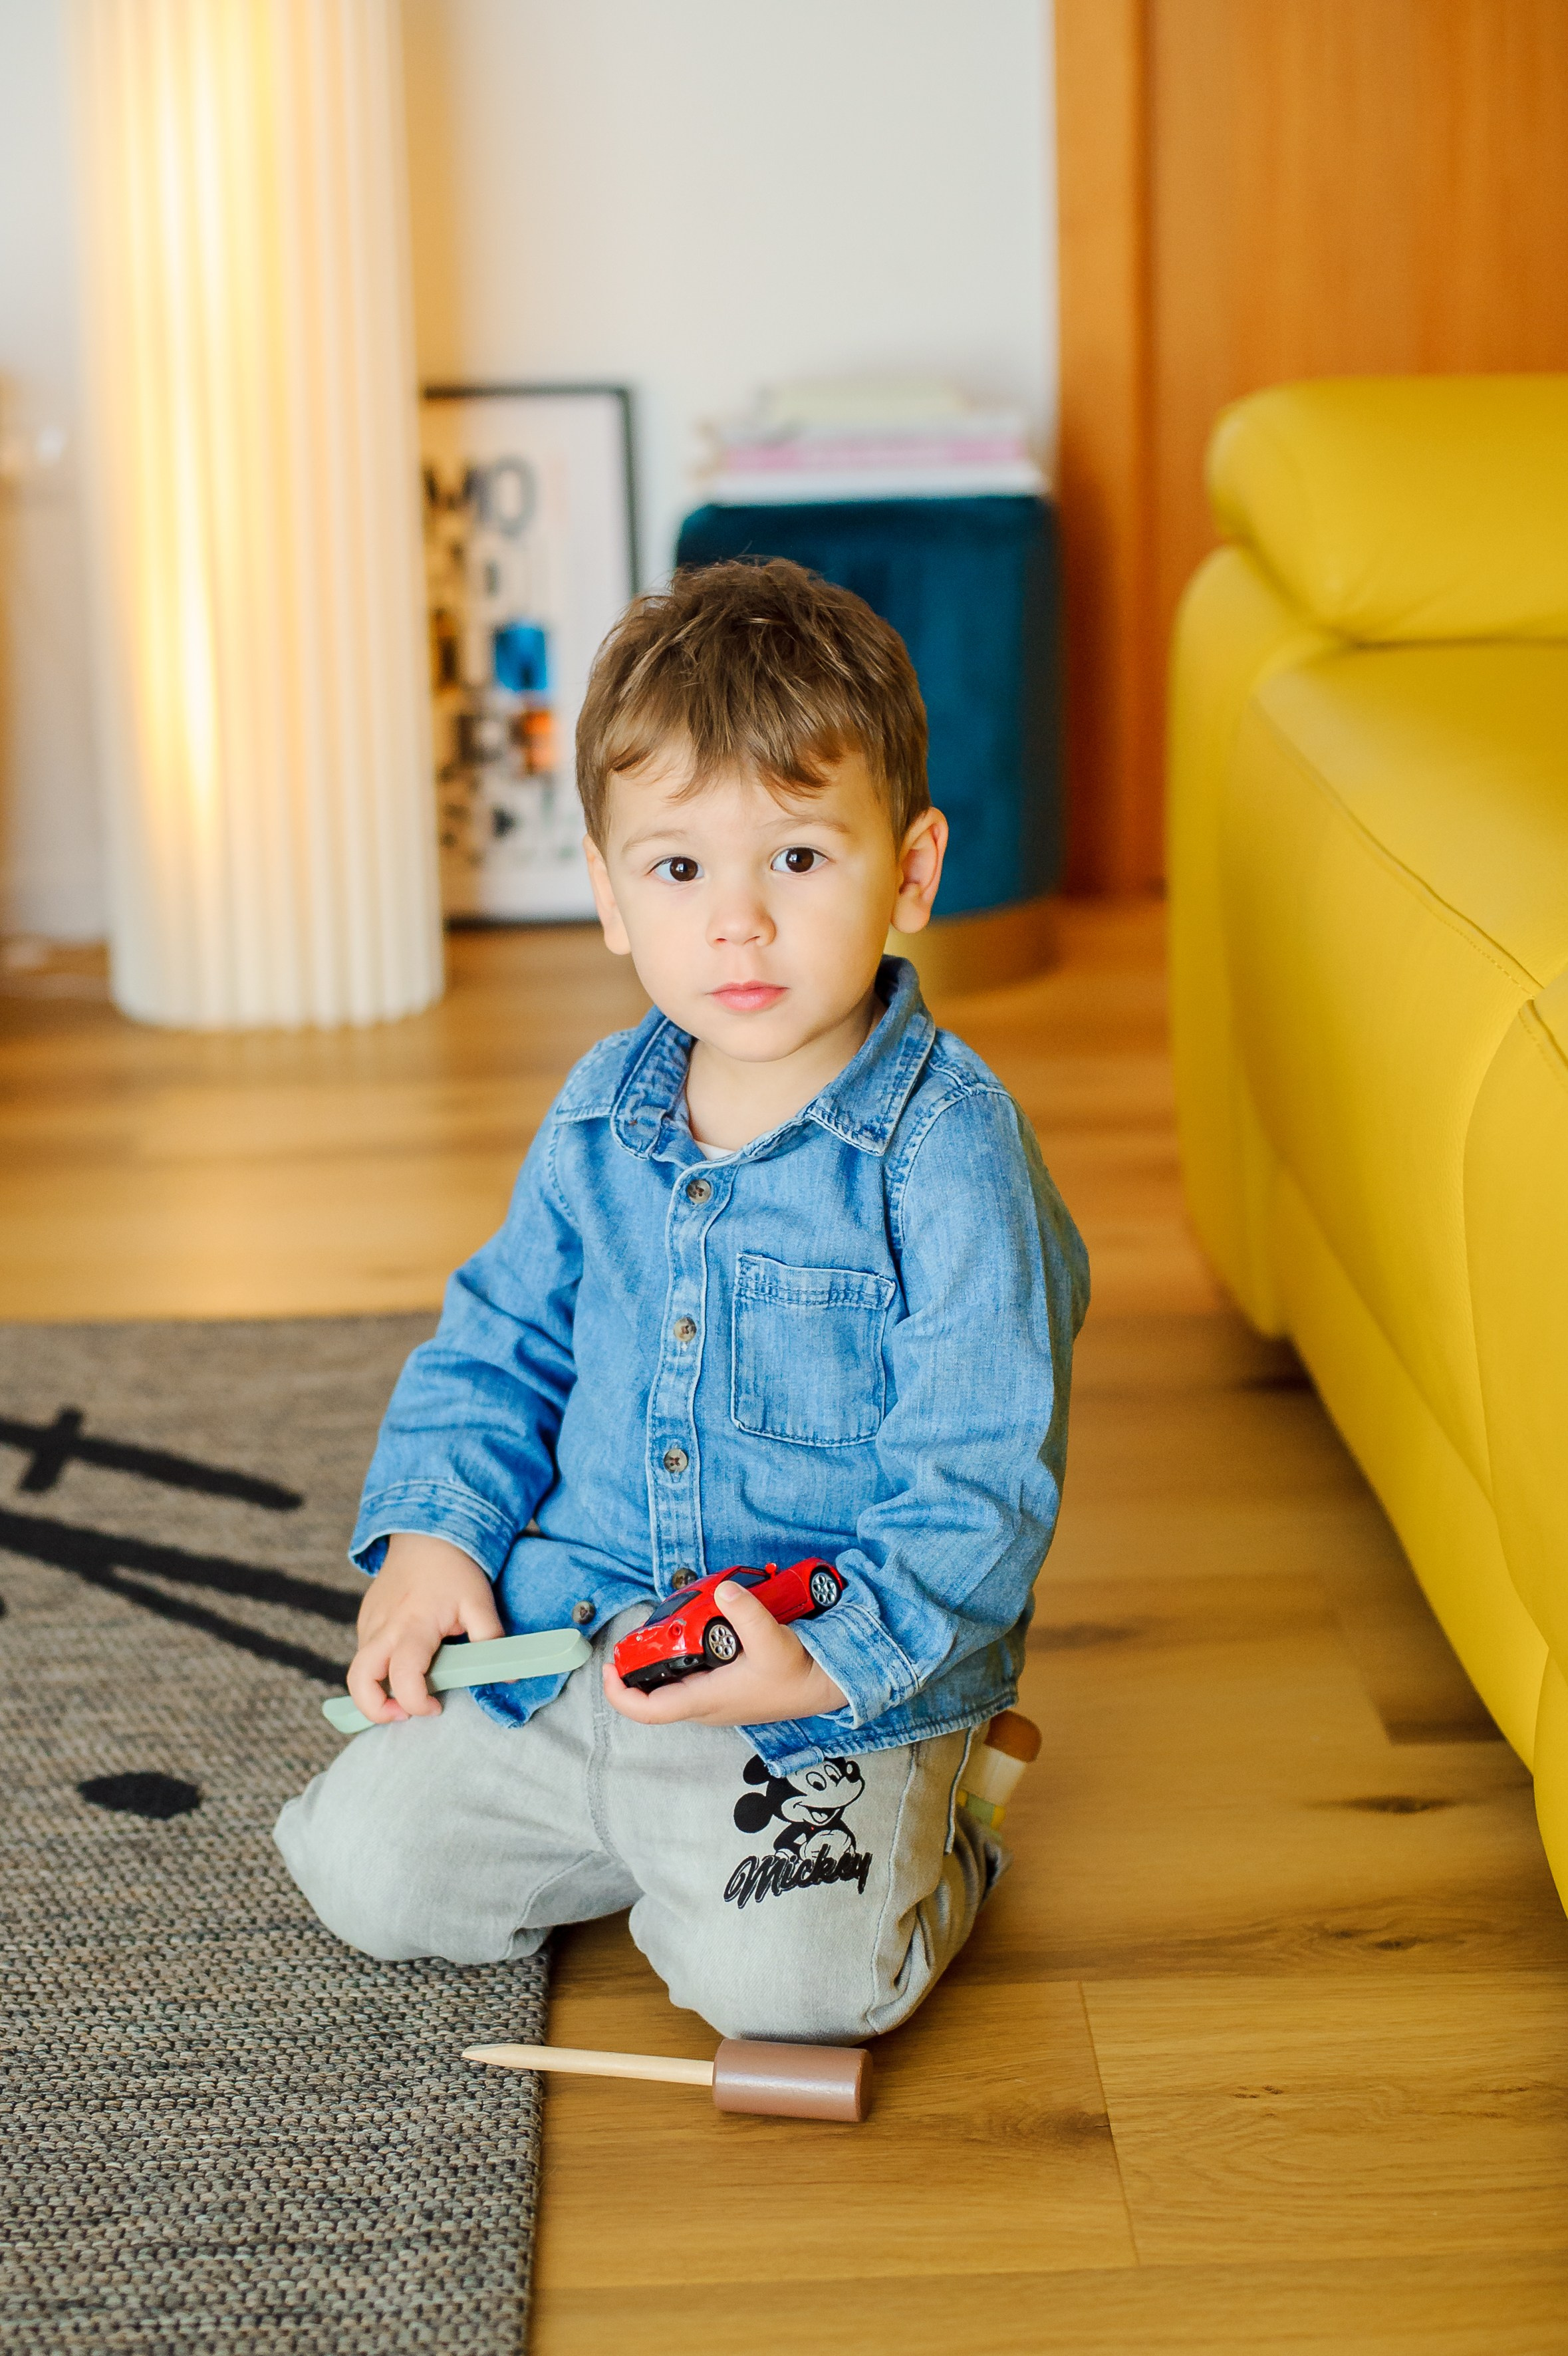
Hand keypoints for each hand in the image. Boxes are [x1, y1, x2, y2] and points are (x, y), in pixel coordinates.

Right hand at [347, 1532, 503, 1725]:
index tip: (436, 1706)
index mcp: (414, 1625)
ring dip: (376, 1689)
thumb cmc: (454, 1569)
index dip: (416, 1701)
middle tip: (403, 1714)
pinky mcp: (365, 1618)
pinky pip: (364, 1652)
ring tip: (406, 1692)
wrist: (426, 1533)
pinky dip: (378, 1668)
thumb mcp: (479, 1602)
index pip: (403, 1676)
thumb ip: (492, 1641)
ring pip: (358, 1668)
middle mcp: (384, 1627)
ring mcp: (369, 1622)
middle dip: (374, 1708)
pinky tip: (404, 1663)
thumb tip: (508, 1677)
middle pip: (358, 1679)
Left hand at [603, 1579, 847, 1728]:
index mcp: (706, 1700)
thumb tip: (723, 1589)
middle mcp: (705, 1705)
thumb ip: (747, 1614)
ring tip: (656, 1631)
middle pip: (652, 1696)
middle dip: (634, 1669)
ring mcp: (714, 1700)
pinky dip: (678, 1659)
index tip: (607, 1669)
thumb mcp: (773, 1640)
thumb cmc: (798, 1672)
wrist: (823, 1685)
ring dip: (656, 1662)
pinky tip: (689, 1634)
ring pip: (670, 1687)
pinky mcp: (724, 1691)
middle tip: (631, 1638)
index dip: (619, 1694)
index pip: (648, 1710)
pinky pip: (688, 1679)